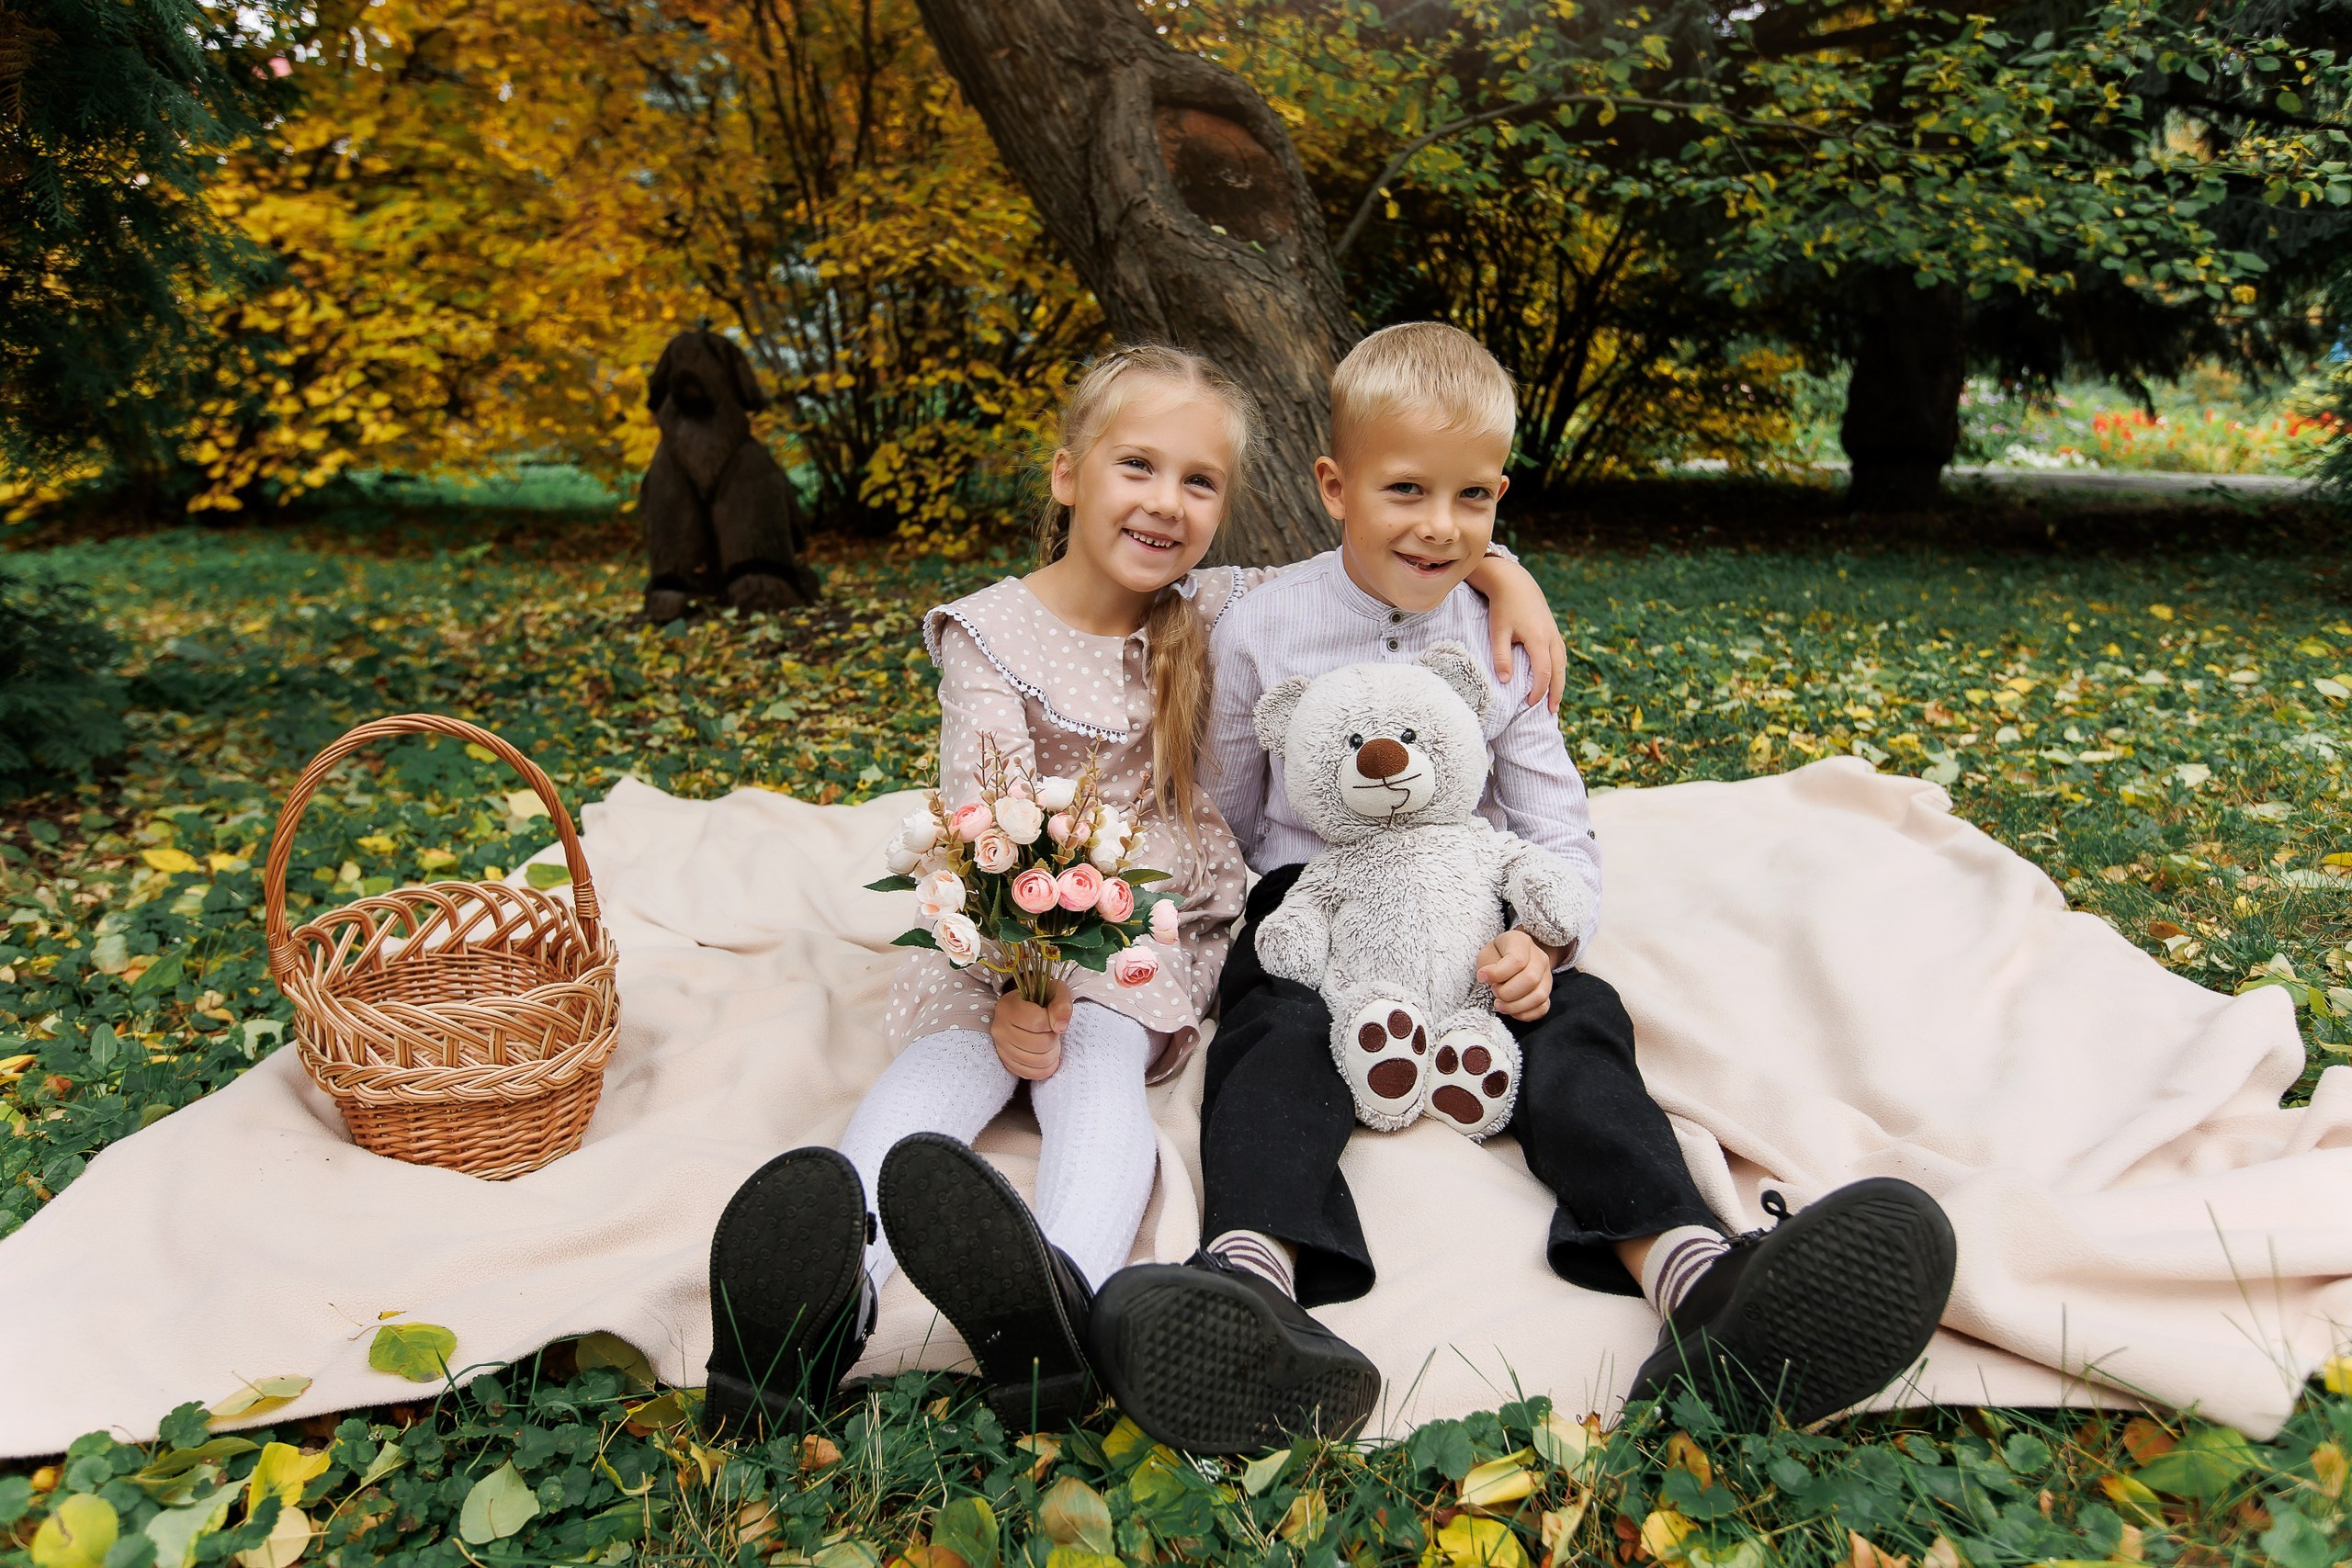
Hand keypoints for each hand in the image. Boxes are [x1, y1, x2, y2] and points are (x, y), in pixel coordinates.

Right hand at [991, 980, 1071, 1079]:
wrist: (1026, 1009)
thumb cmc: (1041, 999)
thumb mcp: (1055, 991)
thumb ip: (1061, 1003)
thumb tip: (1060, 1026)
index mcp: (1007, 1007)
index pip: (1037, 1022)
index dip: (1053, 1021)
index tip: (1053, 1016)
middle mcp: (999, 1029)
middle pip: (1039, 1044)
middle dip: (1054, 1037)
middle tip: (1053, 1030)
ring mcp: (1002, 1049)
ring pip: (1038, 1061)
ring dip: (1053, 1052)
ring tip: (1051, 1041)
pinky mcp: (1008, 1064)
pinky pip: (1034, 1074)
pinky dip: (1047, 1066)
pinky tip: (1047, 1053)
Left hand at [1467, 553, 1567, 713]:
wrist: (1513, 581)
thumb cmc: (1502, 606)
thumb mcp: (1498, 632)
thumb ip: (1501, 657)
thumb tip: (1506, 681)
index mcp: (1538, 639)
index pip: (1543, 673)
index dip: (1539, 691)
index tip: (1530, 704)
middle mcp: (1551, 637)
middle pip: (1559, 671)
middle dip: (1556, 692)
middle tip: (1551, 712)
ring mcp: (1554, 632)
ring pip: (1562, 662)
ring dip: (1560, 681)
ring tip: (1555, 699)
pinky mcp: (1552, 628)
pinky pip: (1560, 653)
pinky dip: (1559, 668)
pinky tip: (1554, 676)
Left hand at [1477, 928, 1561, 1020]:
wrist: (1513, 956)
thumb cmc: (1497, 956)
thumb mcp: (1488, 953)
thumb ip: (1488, 965)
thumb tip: (1491, 981)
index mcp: (1522, 942)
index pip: (1517, 960)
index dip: (1497, 973)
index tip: (1482, 977)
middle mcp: (1539, 957)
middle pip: (1530, 979)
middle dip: (1507, 991)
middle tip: (1494, 990)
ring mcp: (1547, 975)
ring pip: (1539, 996)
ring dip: (1515, 1006)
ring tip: (1500, 1004)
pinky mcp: (1548, 991)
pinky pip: (1543, 1007)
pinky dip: (1525, 1014)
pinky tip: (1511, 1011)